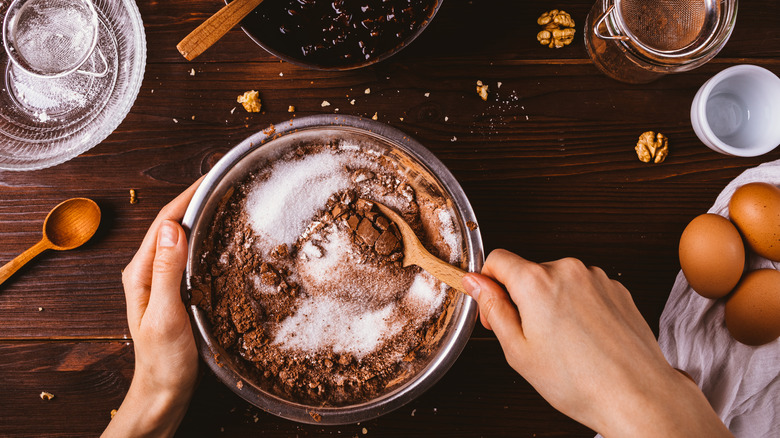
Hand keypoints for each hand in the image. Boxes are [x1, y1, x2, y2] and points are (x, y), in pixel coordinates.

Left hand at [103, 178, 202, 437]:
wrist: (163, 392)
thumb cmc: (163, 361)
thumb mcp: (166, 315)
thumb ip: (167, 271)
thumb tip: (174, 228)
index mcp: (141, 272)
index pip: (165, 222)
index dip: (187, 196)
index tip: (212, 177)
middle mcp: (148, 271)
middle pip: (173, 225)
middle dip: (196, 199)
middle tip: (226, 183)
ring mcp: (162, 281)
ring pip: (182, 238)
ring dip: (202, 217)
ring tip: (228, 201)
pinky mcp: (176, 291)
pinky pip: (190, 256)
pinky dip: (206, 240)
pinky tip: (224, 239)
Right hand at [462, 249, 731, 437]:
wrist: (637, 394)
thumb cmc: (580, 381)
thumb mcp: (518, 350)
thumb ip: (492, 308)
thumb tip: (476, 283)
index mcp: (536, 281)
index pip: (497, 259)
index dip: (488, 283)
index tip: (492, 305)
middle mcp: (567, 269)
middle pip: (528, 272)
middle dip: (522, 298)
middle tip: (529, 337)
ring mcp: (596, 277)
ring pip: (557, 282)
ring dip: (552, 303)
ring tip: (564, 343)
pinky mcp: (617, 288)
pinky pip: (584, 289)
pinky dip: (578, 307)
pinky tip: (585, 339)